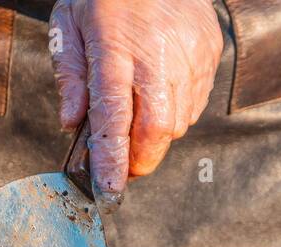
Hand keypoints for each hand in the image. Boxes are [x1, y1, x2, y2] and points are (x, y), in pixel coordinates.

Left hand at [50, 0, 223, 204]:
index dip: (112, 159)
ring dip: (156, 134)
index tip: (109, 188)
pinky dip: (175, 111)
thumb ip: (70, 75)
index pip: (115, 117)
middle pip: (157, 131)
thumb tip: (71, 124)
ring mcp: (191, 56)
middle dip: (140, 160)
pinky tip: (159, 90)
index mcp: (116, 47)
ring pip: (178, 123)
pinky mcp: (210, 53)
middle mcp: (158, 55)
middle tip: (123, 167)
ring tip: (139, 112)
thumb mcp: (70, 23)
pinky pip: (195, 103)